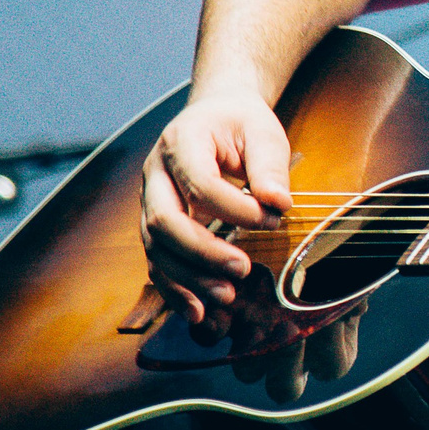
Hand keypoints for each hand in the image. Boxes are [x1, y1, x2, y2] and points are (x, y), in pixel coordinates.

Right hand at [141, 89, 293, 323]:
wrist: (214, 116)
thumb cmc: (240, 124)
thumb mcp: (263, 131)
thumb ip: (270, 165)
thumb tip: (277, 202)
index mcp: (181, 142)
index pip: (199, 183)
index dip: (234, 207)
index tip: (271, 219)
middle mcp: (156, 174)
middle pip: (163, 221)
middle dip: (202, 252)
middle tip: (243, 270)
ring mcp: (151, 201)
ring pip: (156, 248)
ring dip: (188, 278)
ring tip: (227, 297)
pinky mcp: (157, 225)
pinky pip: (157, 262)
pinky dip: (174, 290)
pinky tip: (198, 313)